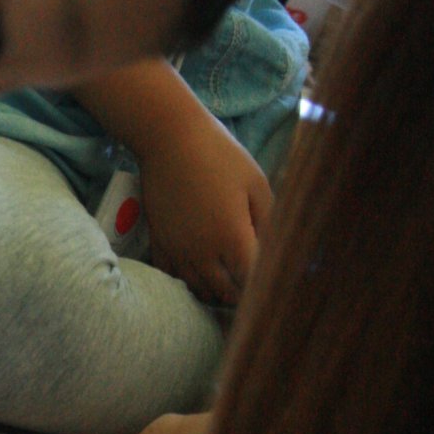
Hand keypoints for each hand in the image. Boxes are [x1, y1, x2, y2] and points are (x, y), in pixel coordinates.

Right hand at [139, 110, 270, 304]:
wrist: (169, 138)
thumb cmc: (220, 154)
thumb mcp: (257, 183)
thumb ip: (268, 221)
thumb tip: (273, 249)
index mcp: (233, 236)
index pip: (250, 281)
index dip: (261, 290)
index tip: (270, 289)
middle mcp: (203, 250)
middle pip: (224, 290)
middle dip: (241, 295)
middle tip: (252, 292)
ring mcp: (178, 249)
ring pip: (198, 288)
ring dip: (215, 291)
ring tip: (227, 288)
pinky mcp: (159, 242)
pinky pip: (172, 276)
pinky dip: (187, 282)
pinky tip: (198, 277)